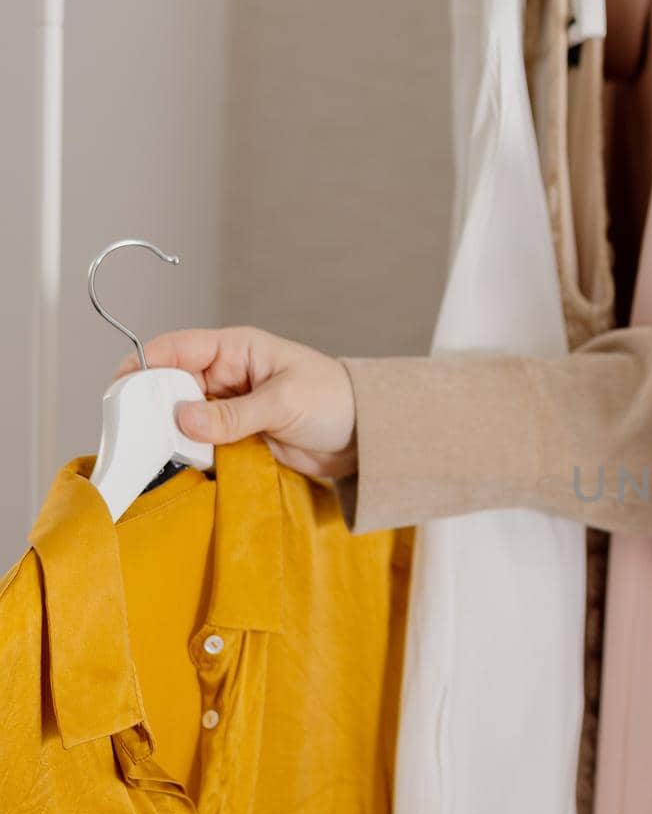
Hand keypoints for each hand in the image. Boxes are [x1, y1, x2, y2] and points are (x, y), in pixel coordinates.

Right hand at [116, 327, 357, 479]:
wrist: (367, 438)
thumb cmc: (337, 402)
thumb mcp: (284, 403)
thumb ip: (234, 414)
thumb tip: (182, 419)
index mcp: (237, 350)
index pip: (178, 348)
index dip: (145, 364)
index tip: (121, 390)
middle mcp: (227, 376)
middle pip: (171, 386)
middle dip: (152, 406)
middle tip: (135, 433)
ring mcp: (230, 408)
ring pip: (182, 417)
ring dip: (169, 434)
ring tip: (154, 453)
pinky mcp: (237, 437)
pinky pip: (201, 443)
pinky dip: (189, 453)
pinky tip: (179, 465)